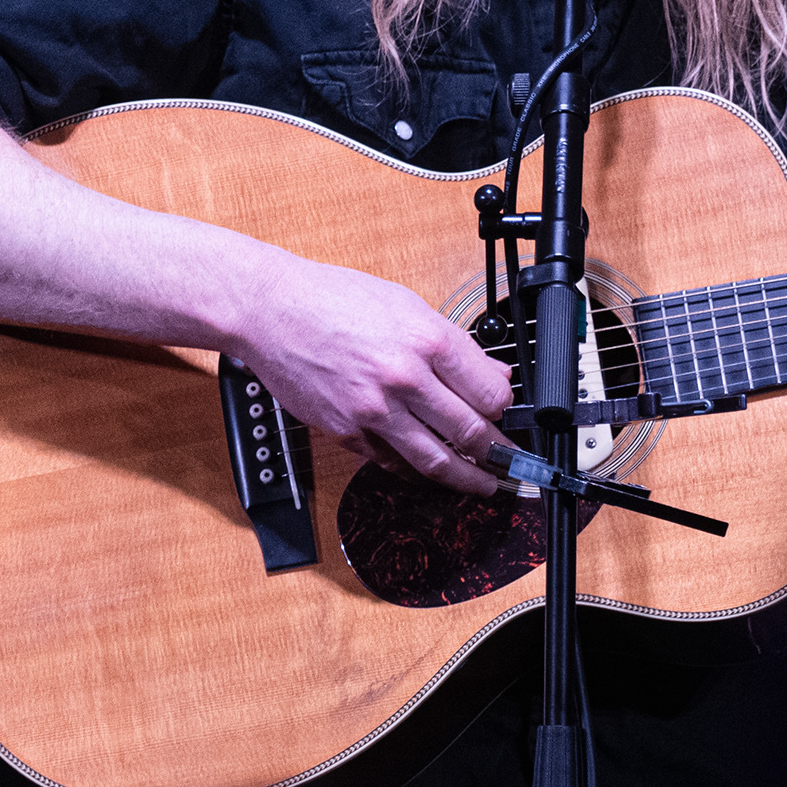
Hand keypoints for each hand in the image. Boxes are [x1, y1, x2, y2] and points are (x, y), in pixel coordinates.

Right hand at [233, 257, 512, 494]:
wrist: (271, 311)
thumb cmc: (333, 299)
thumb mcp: (405, 304)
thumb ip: (453, 343)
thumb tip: (491, 373)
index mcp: (427, 340)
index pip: (491, 394)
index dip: (506, 410)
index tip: (509, 417)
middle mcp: (404, 379)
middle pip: (471, 433)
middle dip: (500, 457)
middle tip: (514, 467)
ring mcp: (374, 411)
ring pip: (435, 462)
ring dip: (467, 480)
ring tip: (484, 487)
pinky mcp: (347, 432)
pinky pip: (392, 464)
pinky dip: (416, 473)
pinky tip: (430, 474)